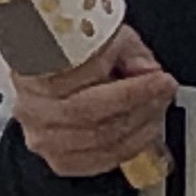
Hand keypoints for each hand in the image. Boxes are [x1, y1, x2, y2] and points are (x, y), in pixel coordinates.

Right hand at [11, 26, 175, 180]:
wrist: (54, 74)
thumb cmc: (74, 53)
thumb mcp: (102, 33)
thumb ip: (125, 49)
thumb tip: (145, 70)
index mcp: (33, 66)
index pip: (81, 81)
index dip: (125, 84)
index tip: (158, 79)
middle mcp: (32, 104)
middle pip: (88, 114)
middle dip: (137, 104)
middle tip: (162, 92)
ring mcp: (42, 135)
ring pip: (96, 140)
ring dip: (137, 127)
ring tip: (156, 109)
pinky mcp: (58, 157)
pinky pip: (96, 162)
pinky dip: (126, 149)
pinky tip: (142, 133)